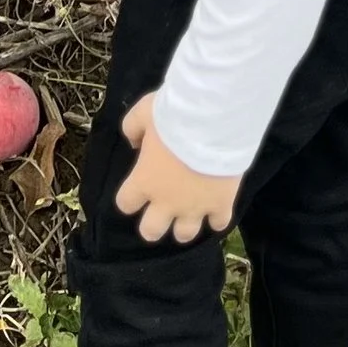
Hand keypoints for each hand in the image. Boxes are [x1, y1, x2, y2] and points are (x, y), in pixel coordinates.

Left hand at [114, 91, 239, 243]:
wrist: (215, 121)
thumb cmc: (174, 117)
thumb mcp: (143, 112)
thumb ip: (133, 128)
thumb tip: (133, 143)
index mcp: (144, 181)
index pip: (125, 203)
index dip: (130, 196)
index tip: (138, 185)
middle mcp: (166, 202)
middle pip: (151, 231)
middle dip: (153, 224)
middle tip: (161, 209)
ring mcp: (195, 207)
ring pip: (184, 235)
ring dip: (185, 225)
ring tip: (189, 211)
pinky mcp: (222, 204)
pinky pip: (219, 224)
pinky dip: (217, 218)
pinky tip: (217, 206)